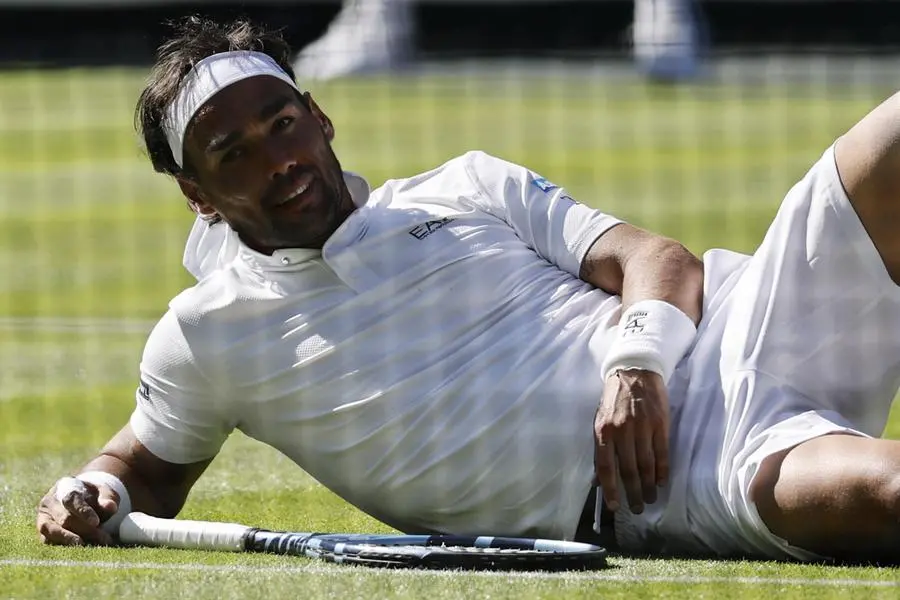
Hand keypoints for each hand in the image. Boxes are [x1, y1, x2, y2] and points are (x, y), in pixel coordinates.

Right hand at [36, 477, 118, 545]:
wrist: (82, 499)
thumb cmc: (94, 496)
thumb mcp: (104, 492)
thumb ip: (108, 498)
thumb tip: (111, 506)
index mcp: (65, 486)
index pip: (72, 499)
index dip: (83, 511)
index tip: (96, 522)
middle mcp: (50, 501)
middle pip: (64, 518)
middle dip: (85, 530)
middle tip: (104, 539)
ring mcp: (43, 516)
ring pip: (51, 530)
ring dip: (70, 540)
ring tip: (88, 546)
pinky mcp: (43, 531)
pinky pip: (48, 540)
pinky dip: (62, 545)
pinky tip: (78, 549)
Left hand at [593, 368, 669, 513]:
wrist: (634, 372)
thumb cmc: (614, 400)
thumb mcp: (599, 421)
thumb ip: (599, 450)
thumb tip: (597, 480)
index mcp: (603, 431)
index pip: (606, 467)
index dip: (610, 489)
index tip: (615, 506)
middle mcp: (621, 431)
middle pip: (628, 470)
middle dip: (633, 492)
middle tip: (637, 508)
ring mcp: (642, 427)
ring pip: (646, 464)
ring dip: (649, 485)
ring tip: (650, 499)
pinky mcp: (659, 424)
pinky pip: (661, 452)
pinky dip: (662, 470)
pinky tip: (661, 481)